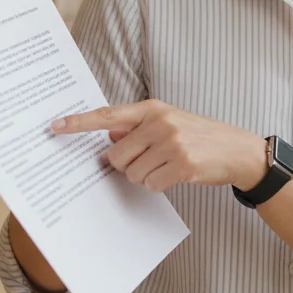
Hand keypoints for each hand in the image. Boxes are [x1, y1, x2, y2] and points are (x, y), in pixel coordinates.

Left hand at [51, 100, 267, 194]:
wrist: (237, 149)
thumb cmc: (200, 136)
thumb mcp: (169, 122)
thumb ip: (138, 129)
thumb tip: (109, 141)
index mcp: (153, 108)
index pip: (108, 116)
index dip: (79, 123)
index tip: (55, 126)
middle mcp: (160, 122)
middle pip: (117, 156)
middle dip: (127, 165)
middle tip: (149, 160)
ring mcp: (172, 143)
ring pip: (133, 173)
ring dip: (146, 176)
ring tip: (167, 166)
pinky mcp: (182, 164)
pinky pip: (152, 184)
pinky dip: (160, 184)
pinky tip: (177, 174)